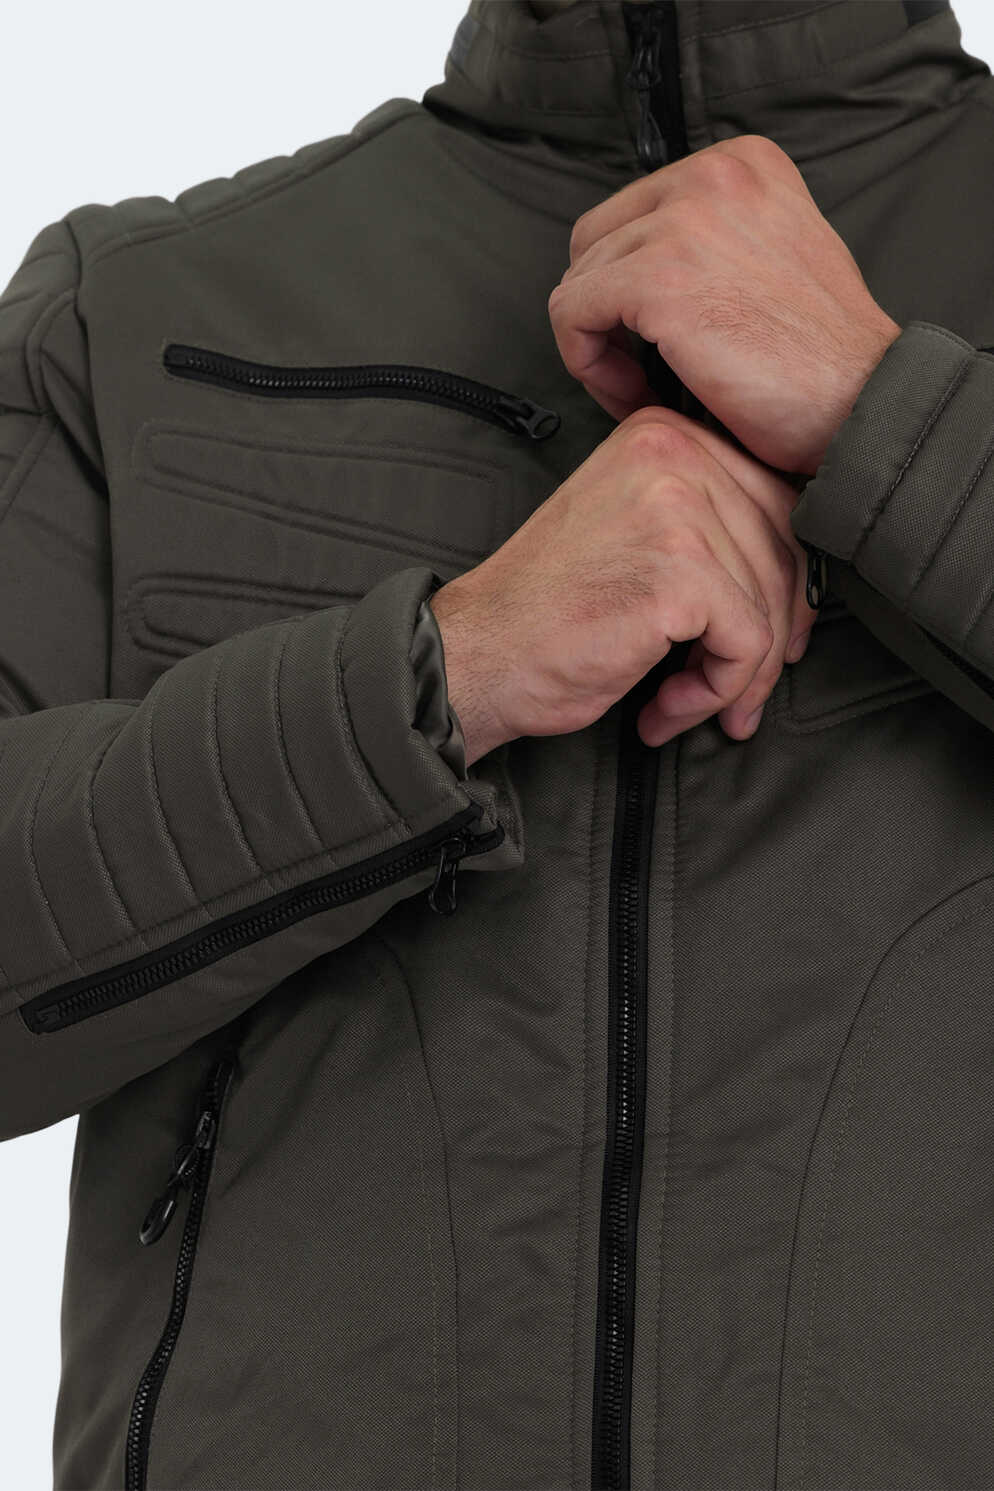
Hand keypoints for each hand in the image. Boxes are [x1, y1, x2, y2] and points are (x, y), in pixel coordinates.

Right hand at [429, 405, 820, 762]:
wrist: (477, 655)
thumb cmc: (547, 613)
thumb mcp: (633, 533)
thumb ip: (706, 526)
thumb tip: (800, 579)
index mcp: (664, 434)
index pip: (776, 503)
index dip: (783, 587)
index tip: (759, 644)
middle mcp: (675, 453)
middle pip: (784, 552)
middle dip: (772, 639)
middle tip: (737, 693)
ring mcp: (679, 510)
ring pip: (770, 607)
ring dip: (734, 678)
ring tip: (682, 705)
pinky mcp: (681, 573)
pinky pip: (747, 645)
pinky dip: (716, 693)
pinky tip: (665, 710)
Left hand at [547, 134, 900, 475]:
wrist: (863, 400)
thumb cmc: (824, 355)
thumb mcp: (778, 252)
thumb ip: (717, 238)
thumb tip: (648, 258)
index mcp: (740, 164)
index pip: (634, 212)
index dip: (627, 284)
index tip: (656, 340)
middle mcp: (709, 176)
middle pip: (595, 240)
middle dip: (603, 310)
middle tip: (640, 368)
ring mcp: (680, 223)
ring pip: (579, 282)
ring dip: (599, 346)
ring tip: (645, 389)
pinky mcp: (655, 280)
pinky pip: (571, 317)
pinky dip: (589, 365)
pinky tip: (635, 394)